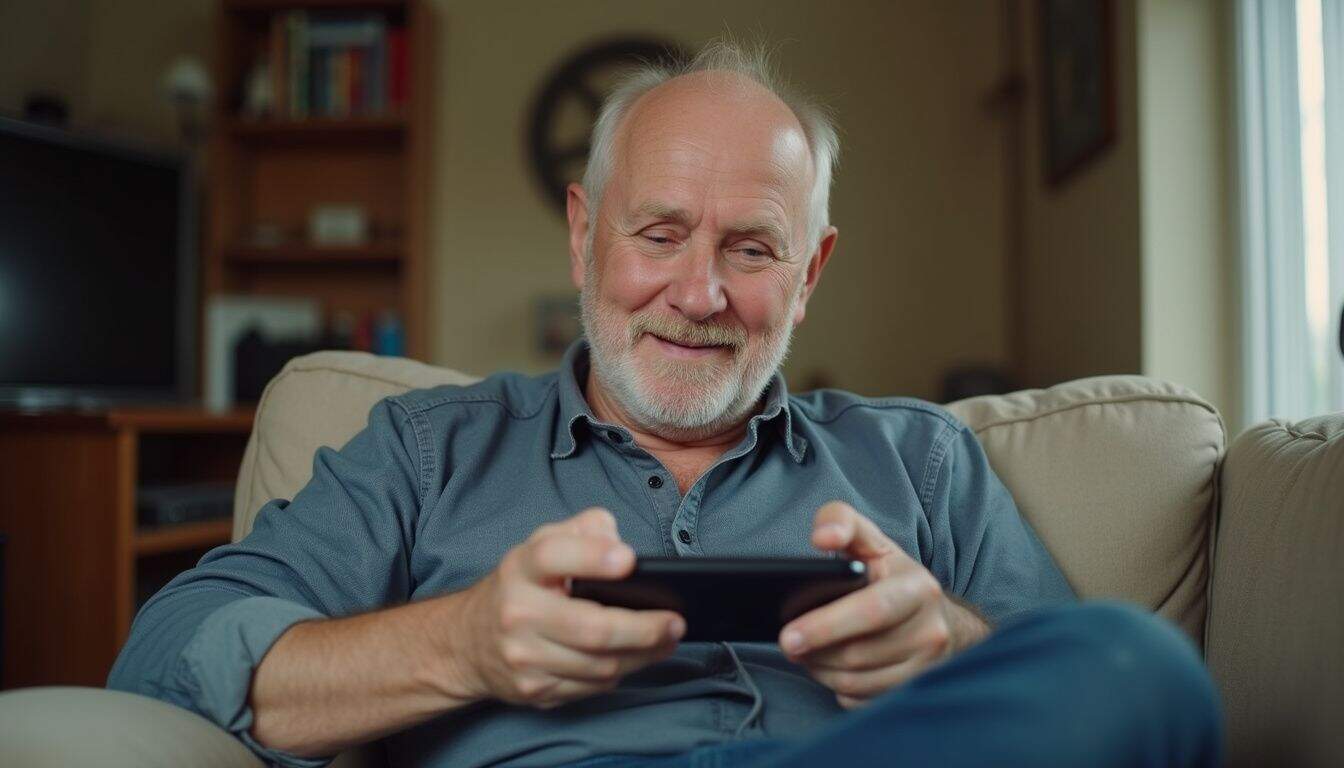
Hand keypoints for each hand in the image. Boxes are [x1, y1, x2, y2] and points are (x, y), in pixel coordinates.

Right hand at [447, 508, 684, 708]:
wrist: (467, 641)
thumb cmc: (521, 586)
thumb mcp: (542, 543)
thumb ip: (584, 530)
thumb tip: (619, 543)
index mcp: (521, 568)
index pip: (554, 556)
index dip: (593, 558)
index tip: (629, 561)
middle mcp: (518, 613)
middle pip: (591, 628)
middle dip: (643, 628)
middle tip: (675, 622)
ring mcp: (524, 657)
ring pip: (599, 665)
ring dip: (642, 655)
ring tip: (668, 640)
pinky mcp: (534, 690)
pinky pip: (591, 687)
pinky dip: (620, 673)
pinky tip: (636, 658)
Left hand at [779, 501, 981, 708]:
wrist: (937, 616)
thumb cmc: (890, 574)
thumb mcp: (870, 540)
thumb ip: (841, 521)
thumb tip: (822, 536)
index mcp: (918, 588)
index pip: (870, 611)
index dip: (826, 626)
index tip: (788, 635)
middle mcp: (930, 630)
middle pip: (856, 654)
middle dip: (814, 652)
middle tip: (788, 643)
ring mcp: (926, 666)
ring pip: (856, 682)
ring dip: (821, 671)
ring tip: (807, 652)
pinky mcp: (914, 691)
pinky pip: (863, 700)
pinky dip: (839, 688)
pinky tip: (831, 668)